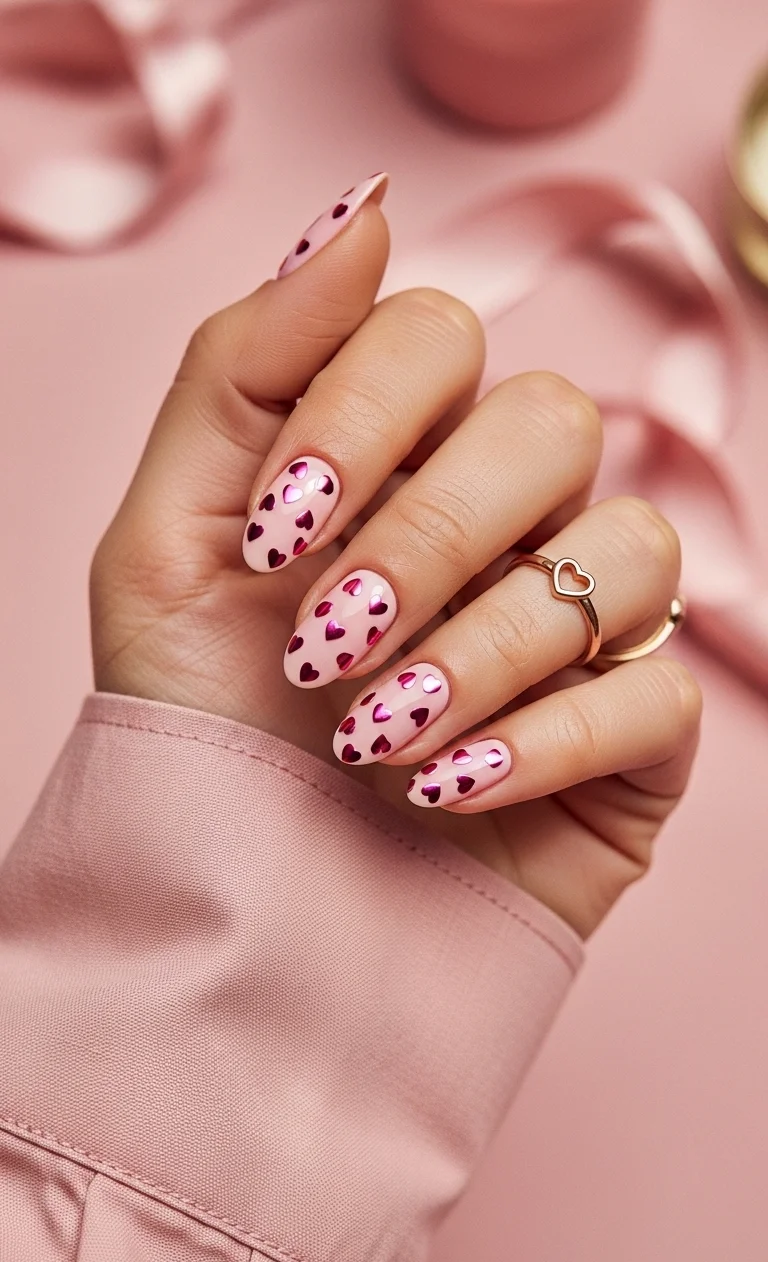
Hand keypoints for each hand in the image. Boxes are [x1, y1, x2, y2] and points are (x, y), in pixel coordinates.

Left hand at [91, 174, 700, 938]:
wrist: (240, 919)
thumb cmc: (200, 736)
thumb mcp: (167, 548)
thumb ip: (243, 369)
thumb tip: (364, 214)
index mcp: (395, 462)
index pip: (437, 334)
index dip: (361, 416)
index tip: (273, 537)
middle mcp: (501, 527)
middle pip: (552, 422)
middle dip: (425, 534)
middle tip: (326, 643)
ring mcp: (577, 632)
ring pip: (629, 550)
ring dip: (483, 645)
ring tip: (372, 738)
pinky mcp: (631, 745)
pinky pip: (657, 695)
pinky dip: (540, 740)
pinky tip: (441, 792)